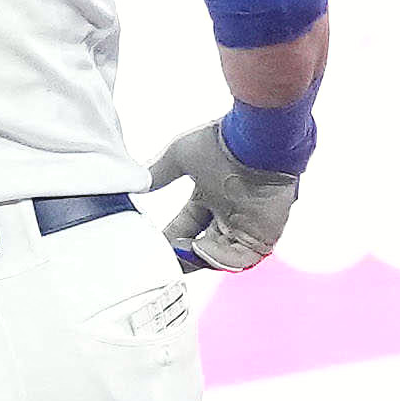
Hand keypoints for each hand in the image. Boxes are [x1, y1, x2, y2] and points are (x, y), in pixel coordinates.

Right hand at [144, 123, 303, 273]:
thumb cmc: (224, 141)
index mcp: (209, 198)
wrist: (257, 140)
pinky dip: (219, 260)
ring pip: (218, 256)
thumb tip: (136, 182)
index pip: (185, 228)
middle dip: (180, 255)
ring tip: (177, 255)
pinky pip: (240, 260)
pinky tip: (200, 250)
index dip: (168, 239)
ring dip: (196, 259)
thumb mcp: (179, 156)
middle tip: (161, 259)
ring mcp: (246, 228)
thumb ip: (159, 174)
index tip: (150, 246)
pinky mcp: (263, 237)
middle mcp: (227, 215)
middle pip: (200, 247)